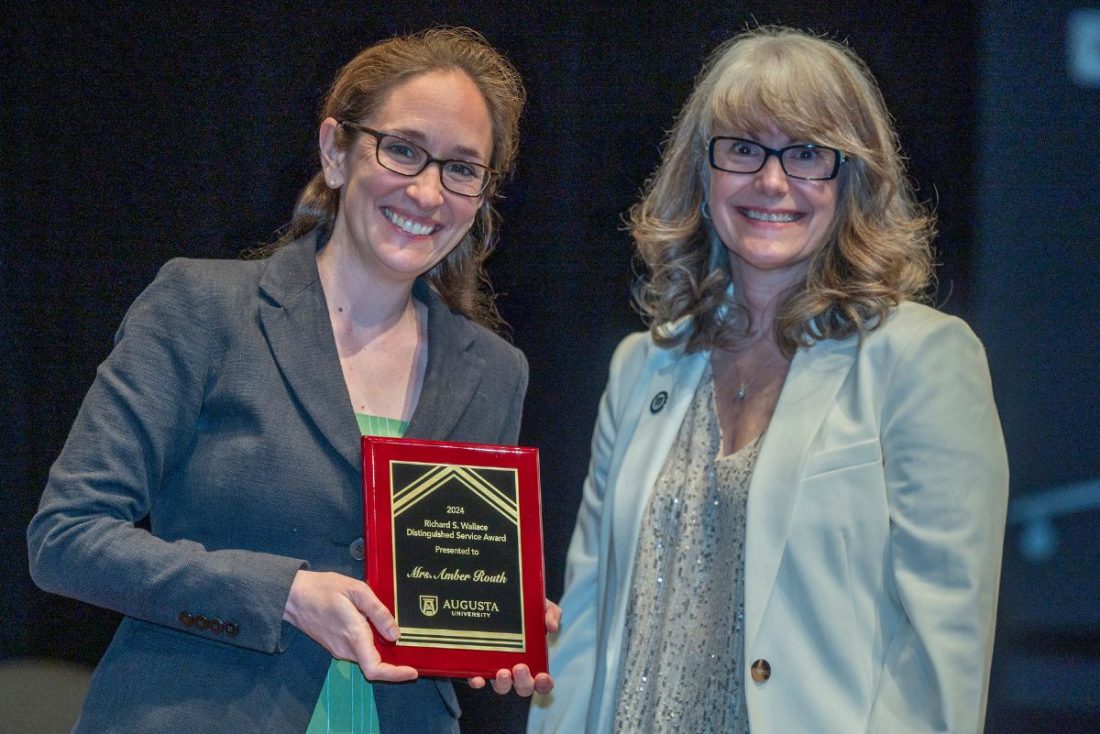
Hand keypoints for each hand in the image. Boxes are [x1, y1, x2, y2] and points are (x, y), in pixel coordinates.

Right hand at [283, 570, 417, 681]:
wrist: (292, 595)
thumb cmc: (323, 589)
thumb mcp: (356, 590)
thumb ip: (377, 612)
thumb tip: (395, 634)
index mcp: (353, 636)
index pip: (374, 669)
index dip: (395, 675)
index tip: (412, 672)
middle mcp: (346, 649)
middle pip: (374, 664)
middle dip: (394, 661)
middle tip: (411, 649)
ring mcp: (339, 650)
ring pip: (367, 657)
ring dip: (382, 650)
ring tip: (394, 632)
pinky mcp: (335, 646)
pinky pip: (359, 650)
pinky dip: (371, 645)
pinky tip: (376, 629)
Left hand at [467, 599, 559, 695]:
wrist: (502, 597)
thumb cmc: (526, 607)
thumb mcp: (541, 606)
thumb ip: (551, 614)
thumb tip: (552, 628)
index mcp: (534, 659)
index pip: (542, 681)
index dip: (544, 684)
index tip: (542, 676)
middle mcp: (516, 668)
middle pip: (523, 687)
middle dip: (523, 682)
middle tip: (521, 667)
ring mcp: (497, 667)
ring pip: (501, 686)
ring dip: (503, 684)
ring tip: (503, 672)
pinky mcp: (478, 663)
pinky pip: (477, 678)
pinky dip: (477, 682)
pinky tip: (478, 679)